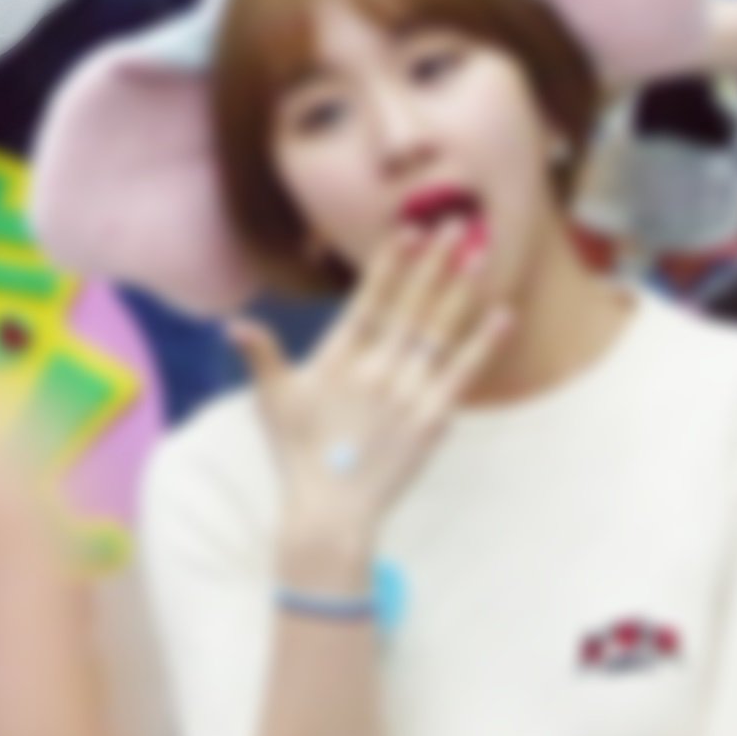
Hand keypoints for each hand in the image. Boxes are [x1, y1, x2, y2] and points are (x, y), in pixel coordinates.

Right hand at [228, 225, 509, 562]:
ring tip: (480, 253)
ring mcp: (408, 393)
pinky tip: (503, 316)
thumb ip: (261, 356)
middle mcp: (376, 369)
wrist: (330, 511)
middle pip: (412, 305)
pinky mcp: (432, 420)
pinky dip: (484, 344)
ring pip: (440, 332)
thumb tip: (234, 325)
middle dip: (434, 262)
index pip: (370, 300)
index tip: (408, 229)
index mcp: (339, 358)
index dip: (391, 264)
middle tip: (455, 224)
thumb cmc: (298, 454)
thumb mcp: (273, 402)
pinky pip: (463, 375)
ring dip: (461, 290)